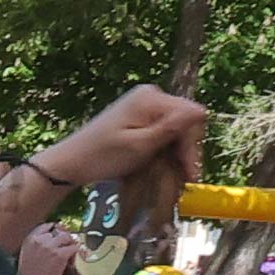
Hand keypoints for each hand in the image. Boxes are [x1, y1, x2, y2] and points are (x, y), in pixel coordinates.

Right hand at [17, 224, 78, 274]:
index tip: (59, 234)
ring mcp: (51, 246)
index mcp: (30, 239)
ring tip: (69, 253)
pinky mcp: (61, 255)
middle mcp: (40, 240)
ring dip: (70, 244)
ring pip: (68, 237)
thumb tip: (51, 241)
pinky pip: (74, 248)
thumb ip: (37, 245)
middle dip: (63, 238)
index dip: (55, 230)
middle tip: (66, 245)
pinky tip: (71, 259)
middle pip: (59, 231)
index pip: (46, 226)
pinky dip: (75, 253)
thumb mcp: (26, 255)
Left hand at [28, 89, 211, 202]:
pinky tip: (165, 166)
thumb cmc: (103, 156)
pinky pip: (162, 131)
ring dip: (176, 152)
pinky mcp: (138, 117)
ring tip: (178, 177)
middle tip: (187, 179)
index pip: (190, 115)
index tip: (190, 172)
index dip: (192, 144)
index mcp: (151, 98)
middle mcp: (150, 95)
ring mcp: (144, 105)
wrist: (72, 162)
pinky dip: (164, 149)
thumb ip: (171, 128)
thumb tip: (202, 110)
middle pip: (183, 122)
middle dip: (185, 150)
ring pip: (174, 128)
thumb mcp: (140, 146)